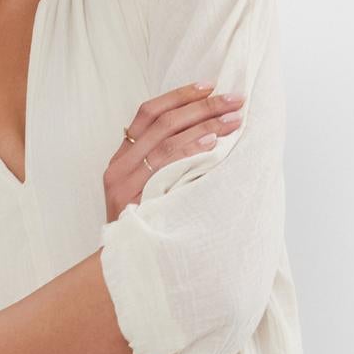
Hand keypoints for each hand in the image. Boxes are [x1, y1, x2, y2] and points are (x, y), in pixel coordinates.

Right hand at [103, 83, 245, 222]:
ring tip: (233, 119)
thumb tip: (204, 134)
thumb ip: (164, 167)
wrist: (125, 268)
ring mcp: (124, 183)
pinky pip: (165, 165)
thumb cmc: (146, 231)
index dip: (179, 96)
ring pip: (166, 138)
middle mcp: (118, 167)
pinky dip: (190, 149)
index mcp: (120, 160)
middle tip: (234, 100)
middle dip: (202, 106)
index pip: (147, 113)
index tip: (210, 86)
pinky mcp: (133, 199)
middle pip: (161, 121)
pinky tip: (213, 143)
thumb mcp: (149, 194)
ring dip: (204, 124)